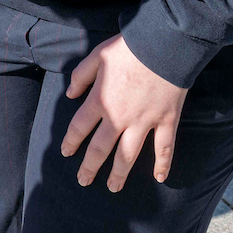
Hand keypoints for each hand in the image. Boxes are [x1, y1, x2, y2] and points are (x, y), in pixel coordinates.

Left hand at [60, 35, 187, 191]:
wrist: (164, 45)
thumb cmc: (129, 49)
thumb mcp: (97, 56)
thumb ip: (81, 76)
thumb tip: (70, 94)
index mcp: (100, 100)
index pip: (79, 127)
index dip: (71, 141)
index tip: (65, 152)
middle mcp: (119, 116)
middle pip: (101, 148)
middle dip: (90, 167)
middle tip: (84, 181)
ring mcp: (144, 121)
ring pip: (129, 154)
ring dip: (119, 173)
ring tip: (113, 187)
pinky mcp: (167, 120)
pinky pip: (164, 147)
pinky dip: (163, 164)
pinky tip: (159, 178)